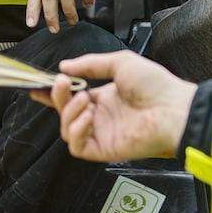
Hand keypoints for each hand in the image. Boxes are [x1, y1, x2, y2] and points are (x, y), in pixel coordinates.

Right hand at [31, 50, 195, 161]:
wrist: (174, 108)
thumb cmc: (155, 85)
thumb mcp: (120, 63)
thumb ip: (90, 65)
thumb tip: (64, 66)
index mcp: (104, 98)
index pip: (71, 97)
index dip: (52, 93)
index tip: (36, 85)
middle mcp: (100, 116)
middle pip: (64, 111)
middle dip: (57, 97)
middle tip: (61, 82)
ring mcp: (101, 134)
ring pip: (67, 129)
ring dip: (69, 112)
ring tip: (85, 99)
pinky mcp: (103, 149)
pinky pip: (77, 146)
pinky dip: (76, 130)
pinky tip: (88, 116)